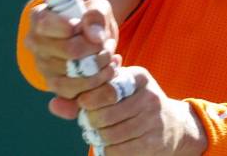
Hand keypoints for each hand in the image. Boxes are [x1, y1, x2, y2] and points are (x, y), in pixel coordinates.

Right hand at [24, 0, 119, 100]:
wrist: (94, 34)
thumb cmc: (92, 17)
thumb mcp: (98, 6)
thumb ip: (96, 16)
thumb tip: (95, 37)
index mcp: (39, 18)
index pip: (47, 25)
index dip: (71, 27)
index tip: (86, 25)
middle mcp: (36, 44)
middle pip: (68, 53)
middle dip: (95, 49)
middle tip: (107, 43)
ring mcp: (44, 68)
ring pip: (72, 78)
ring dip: (99, 69)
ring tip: (110, 56)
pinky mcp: (57, 87)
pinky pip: (75, 95)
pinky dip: (98, 85)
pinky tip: (110, 70)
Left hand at [66, 66, 206, 155]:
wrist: (173, 125)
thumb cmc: (134, 103)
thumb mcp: (117, 90)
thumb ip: (85, 94)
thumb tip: (53, 104)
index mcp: (138, 77)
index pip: (106, 88)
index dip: (88, 99)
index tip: (84, 103)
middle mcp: (149, 96)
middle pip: (104, 115)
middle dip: (90, 121)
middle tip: (88, 122)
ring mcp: (153, 120)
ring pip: (110, 134)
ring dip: (98, 137)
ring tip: (98, 133)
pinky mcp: (153, 142)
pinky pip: (119, 150)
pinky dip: (108, 150)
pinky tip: (109, 143)